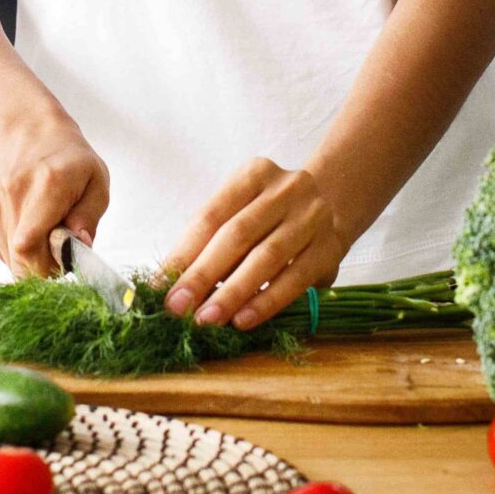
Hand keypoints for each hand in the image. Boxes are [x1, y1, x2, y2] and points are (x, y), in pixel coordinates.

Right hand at [0, 112, 109, 278]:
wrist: (30, 137)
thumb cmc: (70, 163)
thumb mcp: (97, 182)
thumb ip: (89, 216)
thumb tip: (80, 245)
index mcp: (46, 186)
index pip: (28, 245)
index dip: (48, 266)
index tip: (66, 257)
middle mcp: (11, 197)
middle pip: (20, 262)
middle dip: (45, 267)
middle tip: (61, 247)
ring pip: (11, 263)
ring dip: (33, 260)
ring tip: (47, 231)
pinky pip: (2, 254)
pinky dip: (19, 252)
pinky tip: (30, 228)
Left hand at [159, 159, 352, 332]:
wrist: (335, 204)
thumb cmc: (272, 215)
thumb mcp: (243, 211)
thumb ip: (211, 241)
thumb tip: (171, 284)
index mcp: (254, 174)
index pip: (211, 216)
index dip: (183, 253)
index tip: (159, 287)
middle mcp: (286, 189)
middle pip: (236, 235)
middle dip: (202, 275)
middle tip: (177, 308)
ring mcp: (312, 217)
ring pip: (265, 258)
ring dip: (232, 293)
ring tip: (206, 320)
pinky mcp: (330, 248)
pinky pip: (294, 279)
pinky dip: (266, 302)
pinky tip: (243, 320)